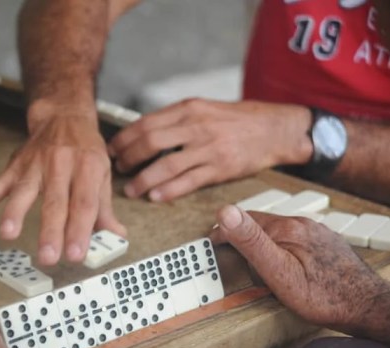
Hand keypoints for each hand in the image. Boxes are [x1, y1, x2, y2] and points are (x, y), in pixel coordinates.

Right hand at [0, 107, 125, 265]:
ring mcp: (36, 164)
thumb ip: (104, 208)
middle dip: (51, 231)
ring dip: (15, 212)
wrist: (63, 116)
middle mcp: (61, 164)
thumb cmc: (85, 151)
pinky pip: (0, 181)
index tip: (76, 254)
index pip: (84, 203)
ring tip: (8, 233)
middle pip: (55, 202)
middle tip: (48, 257)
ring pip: (24, 190)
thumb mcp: (102, 174)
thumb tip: (116, 236)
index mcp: (88, 168)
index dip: (80, 230)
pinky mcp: (16, 164)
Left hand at [109, 99, 311, 201]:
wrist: (276, 128)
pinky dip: (168, 190)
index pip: (146, 123)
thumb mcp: (204, 109)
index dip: (124, 139)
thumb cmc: (237, 120)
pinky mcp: (221, 168)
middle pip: (150, 142)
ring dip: (143, 180)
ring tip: (131, 189)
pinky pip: (189, 181)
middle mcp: (197, 126)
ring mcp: (209, 148)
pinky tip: (155, 196)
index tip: (113, 150)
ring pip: (166, 164)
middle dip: (128, 159)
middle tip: (119, 170)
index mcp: (189, 109)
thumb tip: (142, 134)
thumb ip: (176, 120)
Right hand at [211, 206, 384, 327]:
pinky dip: (281, 246)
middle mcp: (303, 225)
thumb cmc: (322, 296)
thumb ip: (251, 242)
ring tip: (250, 258)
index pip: (245, 220)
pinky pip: (296, 239)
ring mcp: (317, 233)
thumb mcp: (278, 272)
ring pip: (280, 231)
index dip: (224, 231)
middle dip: (242, 234)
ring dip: (261, 240)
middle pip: (262, 223)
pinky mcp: (326, 244)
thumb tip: (226, 212)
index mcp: (287, 228)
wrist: (368, 307)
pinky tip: (282, 262)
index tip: (211, 243)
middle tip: (226, 250)